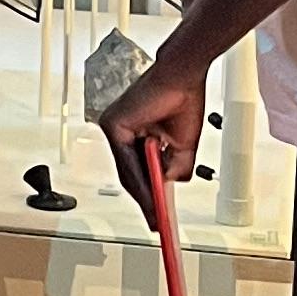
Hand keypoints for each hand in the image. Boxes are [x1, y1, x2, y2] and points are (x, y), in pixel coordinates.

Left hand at [99, 52, 207, 209]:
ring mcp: (114, 127)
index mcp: (134, 132)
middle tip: (157, 220)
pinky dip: (140, 181)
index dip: (147, 194)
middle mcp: (121, 130)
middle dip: (146, 200)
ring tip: (157, 214)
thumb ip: (174, 168)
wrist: (183, 75)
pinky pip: (126, 161)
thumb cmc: (183, 99)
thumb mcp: (182, 144)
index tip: (156, 214)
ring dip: (144, 195)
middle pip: (131, 174)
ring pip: (129, 171)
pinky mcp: (113, 125)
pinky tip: (152, 196)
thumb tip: (168, 185)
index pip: (137, 170)